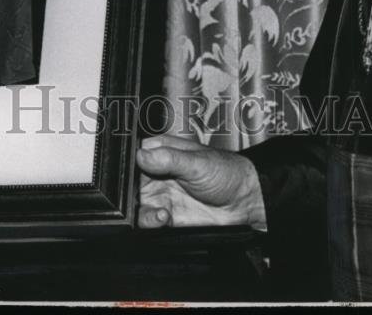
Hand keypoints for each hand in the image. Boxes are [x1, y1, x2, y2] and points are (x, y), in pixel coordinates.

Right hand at [136, 134, 266, 228]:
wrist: (242, 201)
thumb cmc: (225, 172)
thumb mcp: (196, 162)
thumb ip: (168, 159)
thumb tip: (142, 154)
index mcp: (163, 151)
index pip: (135, 153)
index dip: (129, 163)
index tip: (128, 172)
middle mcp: (158, 172)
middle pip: (130, 181)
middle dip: (128, 191)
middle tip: (137, 195)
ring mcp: (161, 194)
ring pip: (136, 203)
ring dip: (140, 209)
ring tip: (158, 211)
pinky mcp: (166, 215)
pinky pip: (148, 220)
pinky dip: (150, 220)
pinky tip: (163, 217)